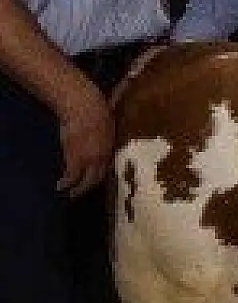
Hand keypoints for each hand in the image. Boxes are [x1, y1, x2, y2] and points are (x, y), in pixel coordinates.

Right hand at [55, 79, 115, 196]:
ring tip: (70, 193)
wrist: (85, 108)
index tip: (96, 180)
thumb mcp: (107, 126)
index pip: (108, 167)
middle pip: (97, 178)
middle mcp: (103, 157)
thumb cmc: (97, 111)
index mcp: (112, 148)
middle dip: (90, 187)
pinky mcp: (75, 159)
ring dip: (77, 189)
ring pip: (84, 180)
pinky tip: (60, 186)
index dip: (102, 175)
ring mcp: (89, 159)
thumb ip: (106, 138)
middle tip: (82, 192)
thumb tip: (105, 144)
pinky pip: (71, 175)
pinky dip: (66, 182)